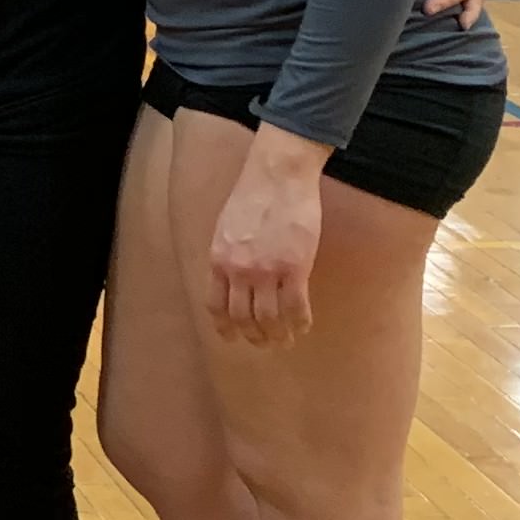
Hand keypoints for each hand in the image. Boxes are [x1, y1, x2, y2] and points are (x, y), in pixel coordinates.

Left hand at [205, 127, 327, 345]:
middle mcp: (239, 271)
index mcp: (219, 259)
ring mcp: (267, 272)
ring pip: (269, 318)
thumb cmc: (254, 194)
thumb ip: (228, 254)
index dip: (224, 326)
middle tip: (264, 344)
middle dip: (253, 336)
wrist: (277, 175)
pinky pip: (296, 307)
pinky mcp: (295, 268)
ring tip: (284, 341)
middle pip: (243, 317)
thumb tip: (232, 276)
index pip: (216, 304)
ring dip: (277, 335)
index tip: (231, 337)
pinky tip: (303, 326)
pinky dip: (300, 322)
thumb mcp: (226, 226)